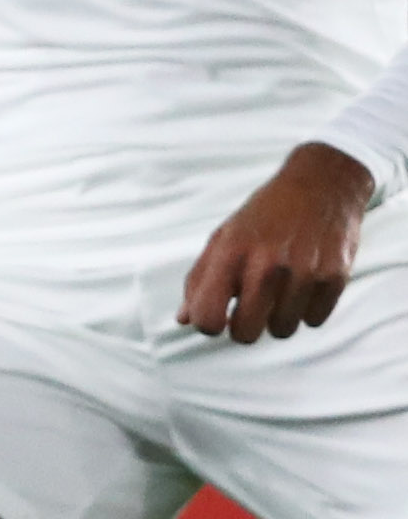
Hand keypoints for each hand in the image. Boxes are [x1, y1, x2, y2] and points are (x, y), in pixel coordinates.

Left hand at [178, 143, 371, 343]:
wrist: (322, 184)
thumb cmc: (265, 214)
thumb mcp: (223, 236)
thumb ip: (199, 278)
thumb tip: (183, 320)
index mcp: (231, 253)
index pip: (208, 317)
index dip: (209, 325)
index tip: (218, 317)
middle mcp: (266, 265)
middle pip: (246, 334)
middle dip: (244, 327)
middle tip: (250, 308)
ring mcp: (303, 272)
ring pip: (282, 331)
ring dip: (278, 317)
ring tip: (280, 290)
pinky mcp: (335, 277)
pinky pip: (314, 320)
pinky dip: (308, 309)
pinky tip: (304, 285)